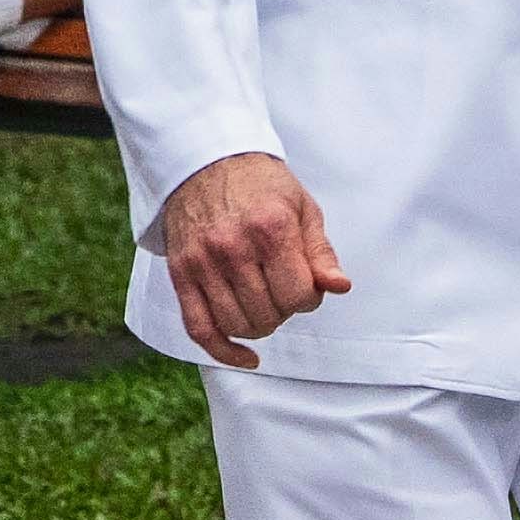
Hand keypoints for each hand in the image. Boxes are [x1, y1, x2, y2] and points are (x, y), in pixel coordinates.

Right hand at [150, 153, 348, 363]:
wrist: (205, 162)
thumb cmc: (260, 186)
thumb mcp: (302, 209)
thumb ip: (321, 253)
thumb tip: (339, 287)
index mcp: (270, 229)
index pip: (299, 296)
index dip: (309, 299)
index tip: (305, 285)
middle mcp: (233, 247)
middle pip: (269, 314)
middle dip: (283, 310)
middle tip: (281, 289)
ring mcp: (203, 262)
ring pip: (237, 324)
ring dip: (258, 326)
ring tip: (262, 306)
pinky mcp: (181, 273)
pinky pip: (198, 327)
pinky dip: (222, 351)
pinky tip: (245, 357)